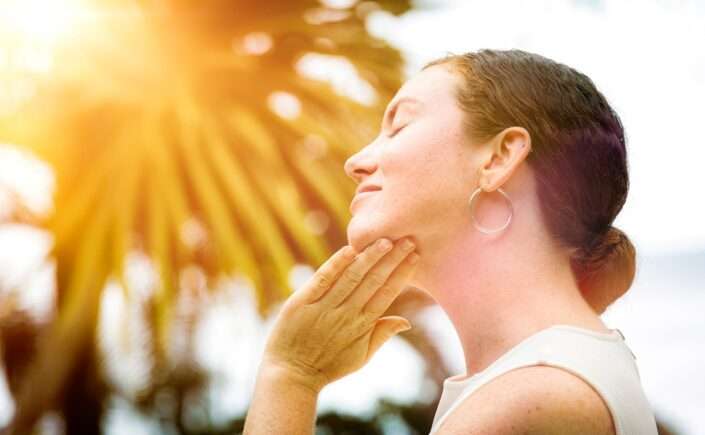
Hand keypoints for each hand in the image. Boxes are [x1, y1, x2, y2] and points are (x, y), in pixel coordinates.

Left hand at [260, 237, 418, 392]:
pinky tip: (349, 249)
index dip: (402, 274)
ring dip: (369, 257)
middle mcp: (346, 314)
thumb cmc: (328, 365)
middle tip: (407, 239)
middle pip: (373, 281)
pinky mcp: (302, 302)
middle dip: (392, 259)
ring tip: (385, 240)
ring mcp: (324, 307)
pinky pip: (322, 280)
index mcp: (363, 325)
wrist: (291, 375)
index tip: (415, 255)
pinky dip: (335, 264)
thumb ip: (383, 334)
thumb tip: (407, 321)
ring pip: (351, 277)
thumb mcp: (361, 356)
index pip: (387, 293)